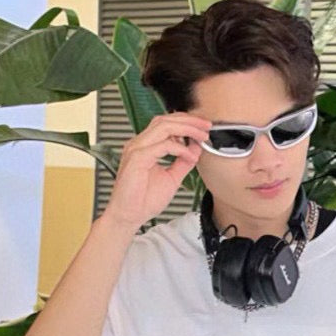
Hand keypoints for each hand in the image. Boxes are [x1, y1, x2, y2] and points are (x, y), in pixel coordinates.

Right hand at [103, 111, 212, 231]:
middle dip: (189, 121)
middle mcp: (139, 144)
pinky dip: (180, 148)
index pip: (166, 124)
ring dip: (186, 129)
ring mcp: (137, 149)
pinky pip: (163, 145)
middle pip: (165, 120)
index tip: (203, 128)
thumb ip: (182, 163)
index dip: (186, 122)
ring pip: (164, 127)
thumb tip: (195, 150)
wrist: (129, 216)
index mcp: (145, 146)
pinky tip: (189, 155)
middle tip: (206, 127)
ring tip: (201, 136)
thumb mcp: (171, 178)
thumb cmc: (143, 200)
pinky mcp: (137, 158)